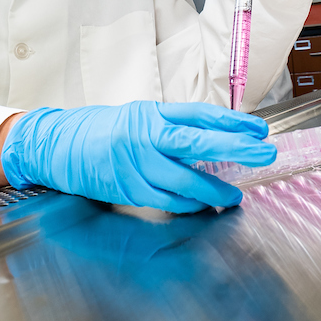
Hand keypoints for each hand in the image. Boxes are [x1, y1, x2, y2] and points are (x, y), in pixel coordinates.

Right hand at [0, 101, 276, 212]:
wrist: (56, 146)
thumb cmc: (100, 131)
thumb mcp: (138, 116)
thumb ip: (171, 127)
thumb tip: (215, 138)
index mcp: (151, 113)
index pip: (199, 115)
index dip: (232, 122)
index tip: (259, 130)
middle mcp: (145, 136)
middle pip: (198, 143)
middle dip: (235, 149)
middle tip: (264, 154)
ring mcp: (136, 164)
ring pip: (185, 180)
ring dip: (215, 190)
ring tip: (235, 196)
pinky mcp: (128, 189)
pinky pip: (166, 200)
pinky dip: (188, 205)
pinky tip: (204, 206)